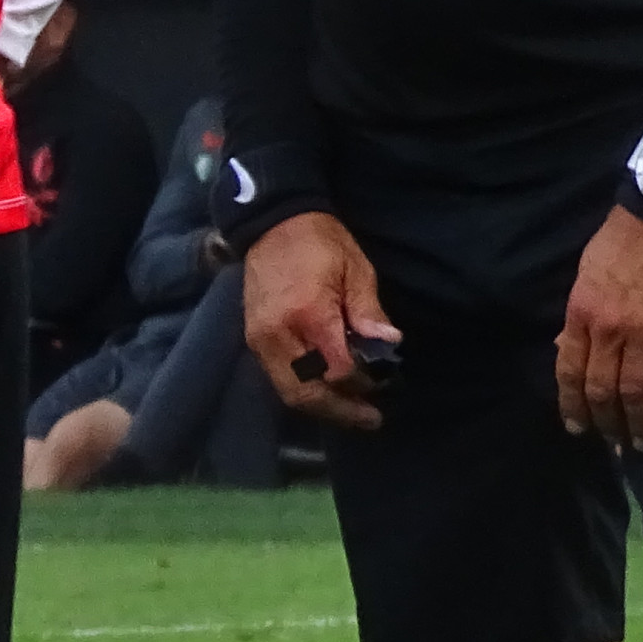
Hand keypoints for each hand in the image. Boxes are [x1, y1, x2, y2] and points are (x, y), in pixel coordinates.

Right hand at [240, 209, 399, 430]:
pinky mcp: (254, 341)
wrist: (273, 223)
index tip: (385, 381)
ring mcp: (260, 341)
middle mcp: (278, 336)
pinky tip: (327, 391)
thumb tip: (388, 346)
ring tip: (352, 411)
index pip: (337, 369)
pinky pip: (279, 379)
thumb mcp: (356, 270)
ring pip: (289, 393)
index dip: (363, 382)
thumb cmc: (321, 242)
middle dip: (340, 410)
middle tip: (371, 418)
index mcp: (308, 314)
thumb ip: (369, 313)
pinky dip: (304, 391)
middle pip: (306, 393)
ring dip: (322, 406)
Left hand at [554, 205, 642, 454]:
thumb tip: (567, 348)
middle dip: (602, 420)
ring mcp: (641, 331)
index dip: (571, 404)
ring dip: (632, 424)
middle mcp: (607, 328)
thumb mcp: (585, 274)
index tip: (576, 426)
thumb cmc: (623, 241)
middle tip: (608, 443)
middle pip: (600, 387)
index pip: (568, 370)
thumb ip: (579, 315)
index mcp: (580, 313)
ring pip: (631, 390)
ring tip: (636, 445)